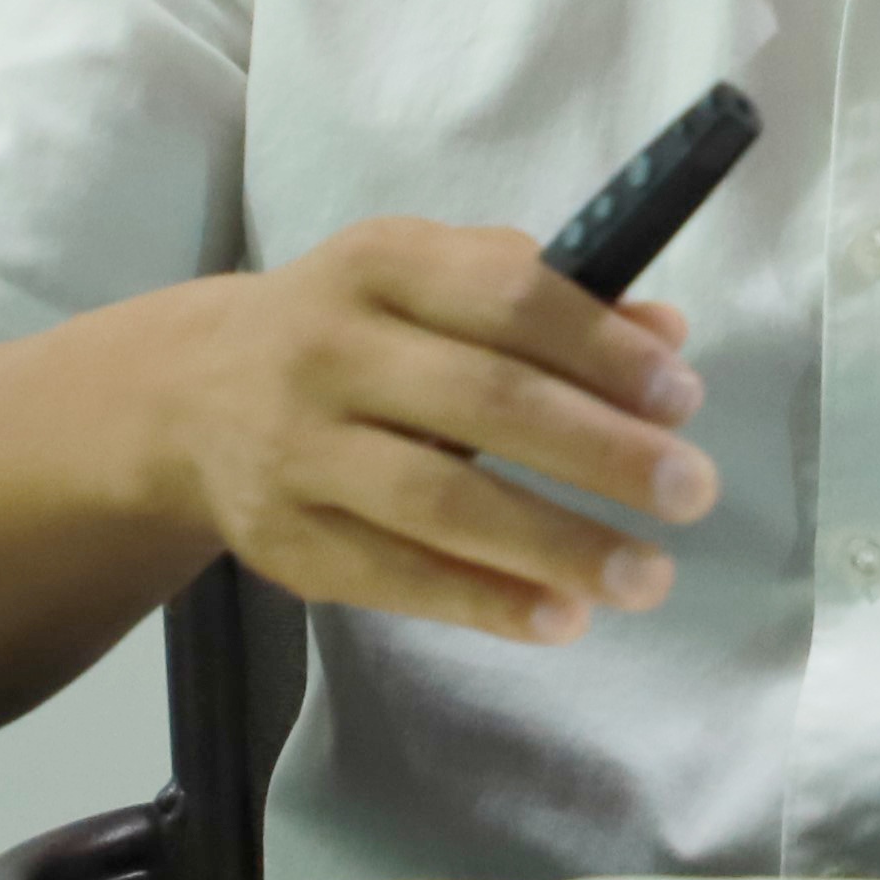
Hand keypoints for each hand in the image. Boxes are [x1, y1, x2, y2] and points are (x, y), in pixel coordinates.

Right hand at [151, 220, 716, 645]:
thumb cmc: (354, 330)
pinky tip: (561, 617)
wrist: (187, 395)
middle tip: (692, 490)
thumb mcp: (431, 283)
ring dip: (555, 543)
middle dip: (599, 450)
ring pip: (439, 500)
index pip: (505, 296)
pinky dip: (484, 601)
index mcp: (380, 262)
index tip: (681, 397)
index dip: (599, 348)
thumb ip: (547, 302)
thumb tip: (667, 338)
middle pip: (482, 401)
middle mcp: (329, 348)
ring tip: (646, 575)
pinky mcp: (282, 538)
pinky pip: (395, 575)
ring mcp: (297, 448)